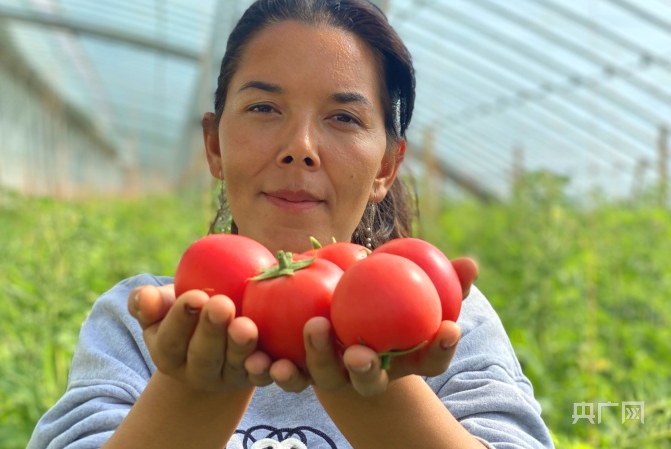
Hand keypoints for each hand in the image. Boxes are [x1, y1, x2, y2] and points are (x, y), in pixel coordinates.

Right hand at [128, 285, 271, 391]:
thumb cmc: (188, 307)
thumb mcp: (164, 304)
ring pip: (235, 366)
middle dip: (212, 331)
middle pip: (204, 356)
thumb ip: (147, 302)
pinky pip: (265, 376)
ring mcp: (229, 377)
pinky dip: (273, 370)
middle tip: (221, 305)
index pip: (171, 340)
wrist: (222, 324)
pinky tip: (278, 358)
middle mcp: (198, 372)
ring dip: (241, 348)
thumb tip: (144, 299)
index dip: (180, 319)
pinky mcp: (257, 377)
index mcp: (169, 355)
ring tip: (246, 327)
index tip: (193, 296)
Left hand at [244, 256, 479, 395]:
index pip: (430, 359)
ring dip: (310, 367)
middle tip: (356, 351)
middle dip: (363, 370)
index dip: (441, 348)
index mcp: (401, 359)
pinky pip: (284, 371)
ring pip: (324, 379)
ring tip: (301, 347)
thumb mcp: (413, 285)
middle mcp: (367, 376)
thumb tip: (472, 263)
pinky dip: (268, 366)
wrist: (341, 317)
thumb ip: (444, 280)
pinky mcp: (298, 370)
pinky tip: (254, 357)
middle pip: (369, 380)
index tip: (448, 329)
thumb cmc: (387, 298)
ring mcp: (332, 377)